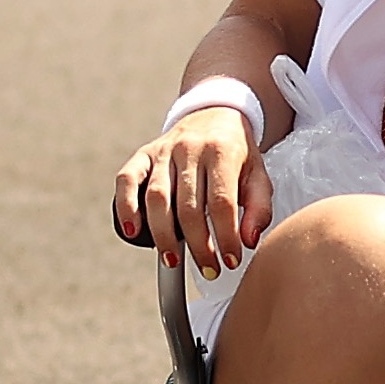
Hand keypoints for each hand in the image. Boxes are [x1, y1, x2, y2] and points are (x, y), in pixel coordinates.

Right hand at [115, 108, 272, 274]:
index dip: (226, 237)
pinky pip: (127, 180)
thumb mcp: (258, 175)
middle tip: (208, 269)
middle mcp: (190, 149)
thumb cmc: (237, 154)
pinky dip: (126, 206)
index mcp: (222, 151)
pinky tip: (132, 231)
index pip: (222, 202)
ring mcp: (163, 151)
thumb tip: (248, 241)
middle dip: (198, 245)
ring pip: (157, 197)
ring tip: (173, 260)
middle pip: (189, 206)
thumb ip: (259, 208)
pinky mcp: (143, 154)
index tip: (230, 261)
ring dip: (163, 234)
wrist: (214, 114)